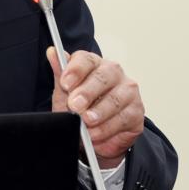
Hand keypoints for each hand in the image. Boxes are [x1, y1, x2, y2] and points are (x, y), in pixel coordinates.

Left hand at [46, 47, 144, 168]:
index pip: (86, 59)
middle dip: (87, 92)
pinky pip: (123, 118)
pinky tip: (95, 134)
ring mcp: (128, 91)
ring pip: (115, 98)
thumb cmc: (80, 109)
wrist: (93, 137)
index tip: (65, 83)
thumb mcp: (64, 94)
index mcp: (94, 64)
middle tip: (75, 106)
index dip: (75, 70)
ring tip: (86, 122)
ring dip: (99, 112)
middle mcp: (113, 73)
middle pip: (103, 76)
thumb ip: (60, 74)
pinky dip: (107, 128)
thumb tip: (52, 52)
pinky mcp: (136, 111)